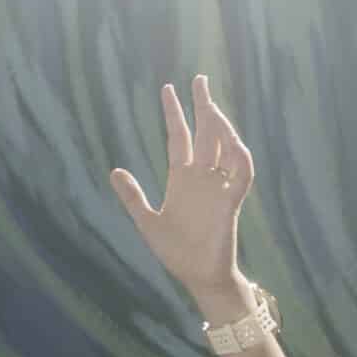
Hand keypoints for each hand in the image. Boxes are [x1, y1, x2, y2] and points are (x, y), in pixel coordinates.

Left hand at [110, 75, 253, 309]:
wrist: (197, 276)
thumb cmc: (176, 252)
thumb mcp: (147, 221)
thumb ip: (133, 197)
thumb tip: (115, 171)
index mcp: (181, 179)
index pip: (179, 137)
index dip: (174, 114)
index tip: (168, 89)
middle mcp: (201, 178)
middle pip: (205, 133)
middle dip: (202, 106)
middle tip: (199, 79)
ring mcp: (218, 188)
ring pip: (225, 147)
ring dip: (220, 126)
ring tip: (211, 105)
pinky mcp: (231, 203)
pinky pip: (241, 175)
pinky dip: (239, 158)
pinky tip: (232, 142)